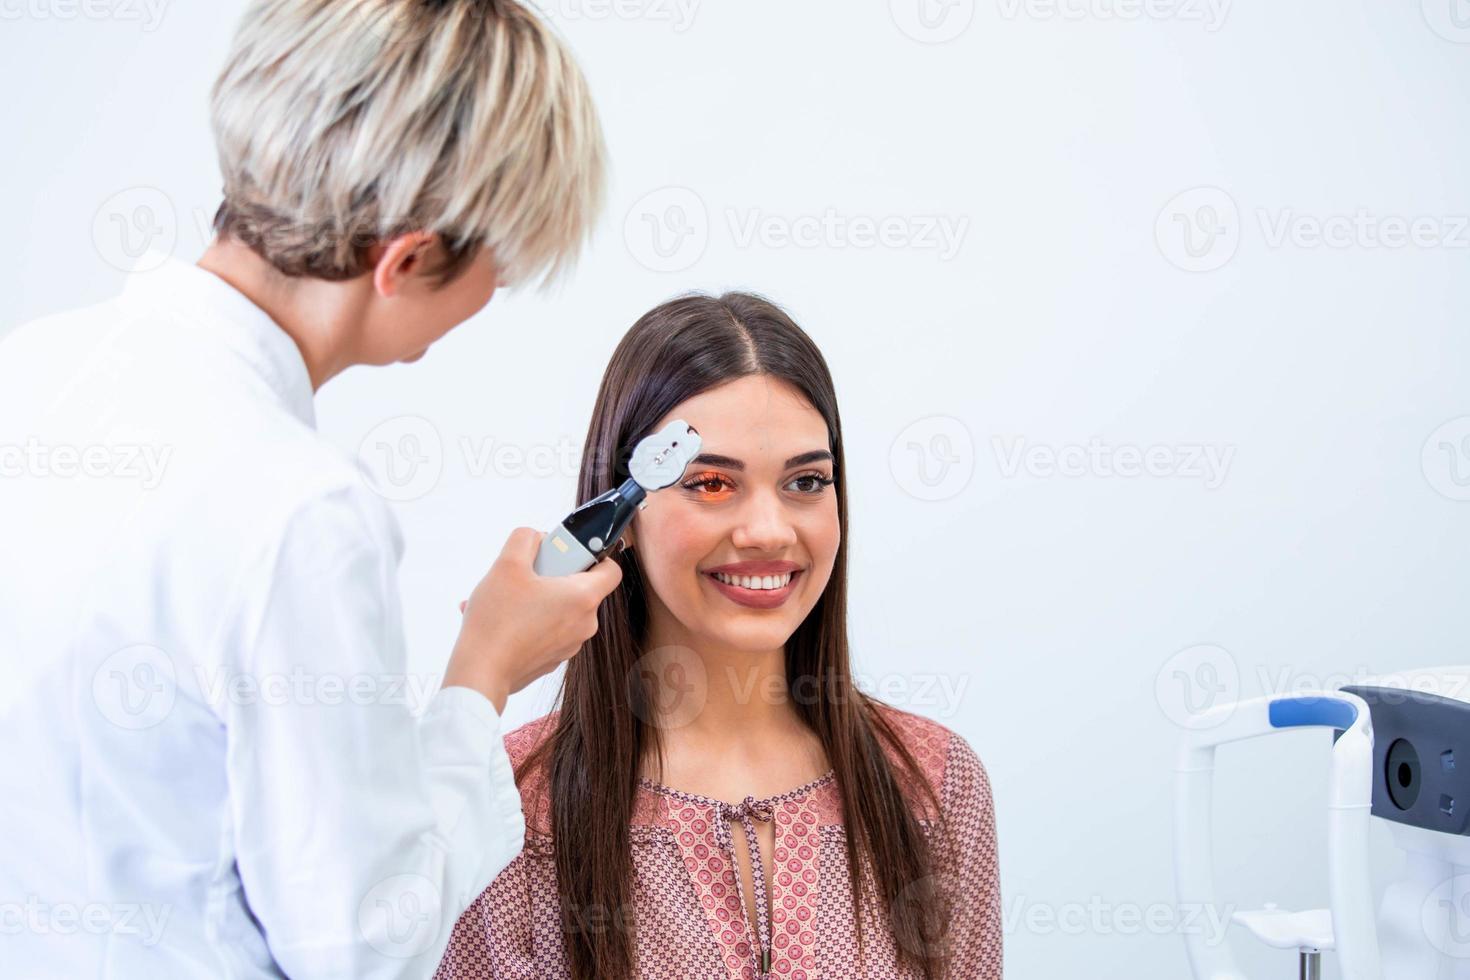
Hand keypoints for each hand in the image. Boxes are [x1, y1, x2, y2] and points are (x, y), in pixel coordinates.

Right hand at [443, 527, 622, 712]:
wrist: (481, 674)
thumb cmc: (497, 621)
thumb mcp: (507, 565)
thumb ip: (525, 539)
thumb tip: (535, 537)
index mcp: (583, 597)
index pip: (611, 569)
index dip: (594, 555)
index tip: (568, 553)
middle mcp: (584, 623)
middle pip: (580, 587)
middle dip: (553, 575)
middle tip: (527, 573)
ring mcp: (570, 644)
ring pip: (560, 609)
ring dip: (536, 597)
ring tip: (505, 597)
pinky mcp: (553, 659)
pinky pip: (547, 629)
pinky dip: (529, 620)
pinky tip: (500, 618)